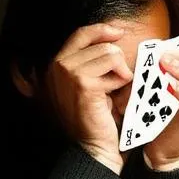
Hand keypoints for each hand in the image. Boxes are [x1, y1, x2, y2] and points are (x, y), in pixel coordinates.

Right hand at [41, 23, 131, 173]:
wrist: (94, 148)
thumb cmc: (96, 119)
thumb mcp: (91, 84)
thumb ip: (93, 62)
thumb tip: (114, 37)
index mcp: (56, 65)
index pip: (81, 34)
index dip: (102, 30)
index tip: (118, 32)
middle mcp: (57, 65)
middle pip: (101, 43)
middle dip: (117, 61)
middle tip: (117, 84)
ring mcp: (68, 72)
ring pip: (110, 53)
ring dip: (120, 73)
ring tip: (113, 93)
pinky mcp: (82, 82)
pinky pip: (114, 66)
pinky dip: (121, 82)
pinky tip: (112, 98)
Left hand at [145, 46, 178, 167]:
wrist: (159, 147)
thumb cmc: (151, 117)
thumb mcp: (145, 92)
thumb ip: (143, 76)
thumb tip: (128, 59)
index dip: (170, 48)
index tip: (154, 46)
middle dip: (176, 56)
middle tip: (160, 53)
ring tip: (166, 64)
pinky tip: (172, 87)